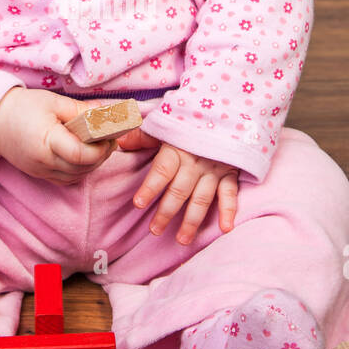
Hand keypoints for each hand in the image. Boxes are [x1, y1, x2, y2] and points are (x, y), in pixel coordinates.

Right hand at [0, 88, 116, 184]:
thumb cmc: (22, 108)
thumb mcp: (53, 102)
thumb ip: (80, 109)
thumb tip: (105, 112)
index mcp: (46, 141)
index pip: (80, 155)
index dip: (100, 149)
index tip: (109, 137)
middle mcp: (43, 161)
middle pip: (81, 168)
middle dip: (101, 156)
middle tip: (110, 139)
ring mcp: (40, 171)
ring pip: (76, 176)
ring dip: (93, 164)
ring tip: (99, 146)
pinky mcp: (40, 175)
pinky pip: (66, 179)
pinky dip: (80, 171)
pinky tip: (85, 157)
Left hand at [116, 127, 238, 244]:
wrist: (226, 108)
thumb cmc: (188, 121)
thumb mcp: (164, 123)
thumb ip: (142, 136)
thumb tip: (118, 141)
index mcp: (176, 148)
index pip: (162, 171)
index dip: (150, 187)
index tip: (139, 204)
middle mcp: (195, 161)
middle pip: (179, 190)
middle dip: (167, 212)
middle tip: (155, 231)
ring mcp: (213, 168)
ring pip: (201, 198)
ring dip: (192, 220)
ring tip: (182, 240)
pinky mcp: (230, 172)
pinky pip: (230, 193)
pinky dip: (229, 210)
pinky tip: (225, 228)